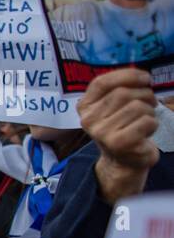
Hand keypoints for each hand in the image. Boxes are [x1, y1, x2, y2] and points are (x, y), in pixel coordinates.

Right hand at [77, 68, 157, 202]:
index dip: (127, 75)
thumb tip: (142, 77)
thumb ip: (118, 90)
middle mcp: (88, 119)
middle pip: (123, 93)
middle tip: (149, 105)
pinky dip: (153, 125)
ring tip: (144, 121)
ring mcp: (102, 132)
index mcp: (84, 107)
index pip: (101, 82)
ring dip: (149, 112)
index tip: (145, 78)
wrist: (122, 162)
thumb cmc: (121, 129)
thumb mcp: (112, 108)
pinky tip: (145, 133)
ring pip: (137, 106)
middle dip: (144, 95)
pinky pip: (146, 121)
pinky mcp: (119, 143)